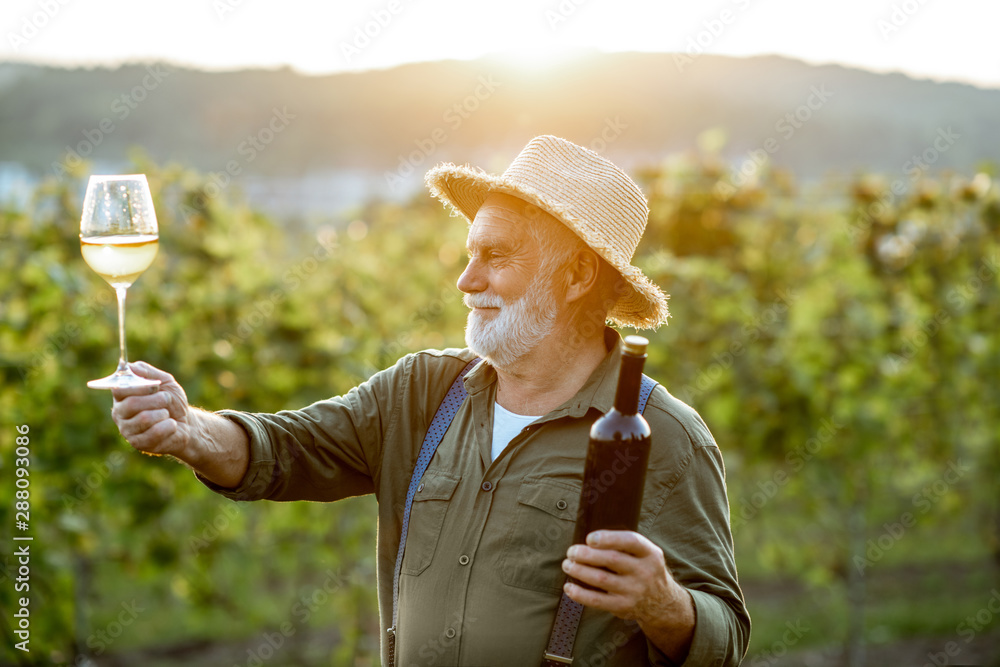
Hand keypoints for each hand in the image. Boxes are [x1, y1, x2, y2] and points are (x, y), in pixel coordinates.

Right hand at [111, 361, 191, 457]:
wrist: (186, 423)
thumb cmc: (172, 401)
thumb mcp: (164, 381)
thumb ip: (146, 372)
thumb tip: (128, 366)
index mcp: (122, 396)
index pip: (119, 388)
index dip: (140, 386)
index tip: (155, 386)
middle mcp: (119, 413)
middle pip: (131, 404)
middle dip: (156, 400)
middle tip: (166, 399)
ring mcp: (127, 430)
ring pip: (144, 419)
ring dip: (163, 413)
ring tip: (167, 414)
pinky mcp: (138, 443)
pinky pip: (154, 433)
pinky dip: (169, 426)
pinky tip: (171, 425)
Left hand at [562, 530, 693, 659]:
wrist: (661, 603)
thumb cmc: (644, 570)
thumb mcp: (646, 554)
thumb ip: (625, 544)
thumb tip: (589, 538)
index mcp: (650, 554)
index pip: (631, 541)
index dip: (609, 538)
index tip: (590, 538)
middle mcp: (644, 572)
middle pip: (612, 560)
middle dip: (587, 554)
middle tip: (571, 551)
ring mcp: (634, 591)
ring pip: (601, 579)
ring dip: (580, 571)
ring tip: (567, 565)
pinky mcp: (623, 606)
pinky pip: (598, 600)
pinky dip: (580, 594)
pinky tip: (569, 588)